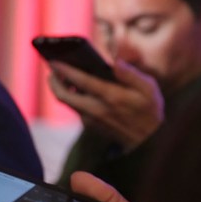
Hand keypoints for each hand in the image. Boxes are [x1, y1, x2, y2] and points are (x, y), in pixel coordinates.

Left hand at [48, 60, 163, 150]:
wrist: (147, 140)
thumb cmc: (149, 110)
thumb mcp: (149, 89)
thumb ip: (131, 74)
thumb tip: (115, 62)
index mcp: (111, 97)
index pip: (81, 81)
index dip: (65, 70)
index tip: (54, 61)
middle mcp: (97, 109)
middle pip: (63, 95)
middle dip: (53, 81)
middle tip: (51, 68)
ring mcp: (91, 118)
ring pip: (67, 102)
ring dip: (59, 88)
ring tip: (58, 74)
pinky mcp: (89, 124)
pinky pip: (74, 107)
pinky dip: (69, 96)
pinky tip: (72, 85)